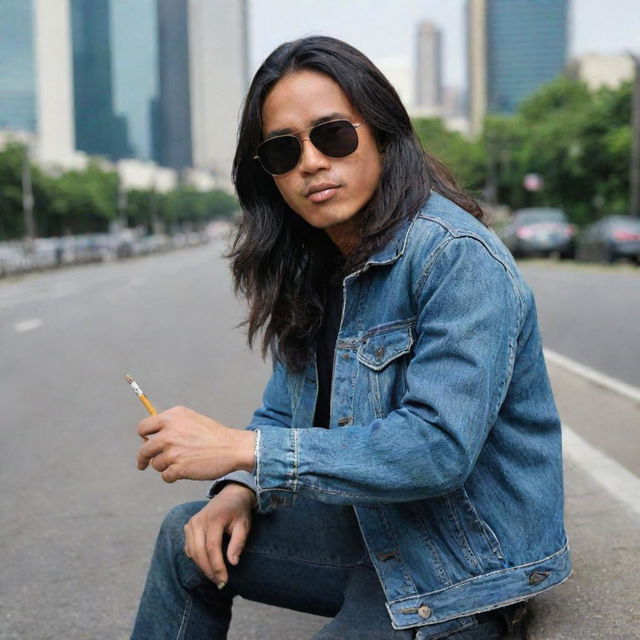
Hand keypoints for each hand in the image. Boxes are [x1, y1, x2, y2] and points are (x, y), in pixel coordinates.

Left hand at [136, 406, 255, 482]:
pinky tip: (185, 471)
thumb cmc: (213, 435)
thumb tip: (150, 436)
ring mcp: (172, 451)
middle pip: (144, 450)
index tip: (145, 443)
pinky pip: (165, 476)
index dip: (143, 437)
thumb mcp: (191, 419)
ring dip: (164, 466)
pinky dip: (173, 476)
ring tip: (181, 463)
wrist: (232, 448)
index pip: (143, 427)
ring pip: (156, 464)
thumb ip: (171, 424)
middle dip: (143, 459)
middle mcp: (169, 432)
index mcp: (172, 417)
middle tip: (143, 464)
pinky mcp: (178, 468)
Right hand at [184, 483, 255, 587]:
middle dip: (209, 570)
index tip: (224, 581)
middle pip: (199, 552)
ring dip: (202, 567)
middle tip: (220, 583)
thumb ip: (238, 543)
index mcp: (214, 519)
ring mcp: (191, 523)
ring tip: (215, 576)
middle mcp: (199, 520)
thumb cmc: (240, 511)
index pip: (212, 548)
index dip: (217, 567)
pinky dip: (196, 558)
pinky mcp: (188, 526)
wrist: (232, 494)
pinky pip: (189, 547)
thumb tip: (233, 563)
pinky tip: (206, 564)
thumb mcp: (244, 525)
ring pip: (192, 552)